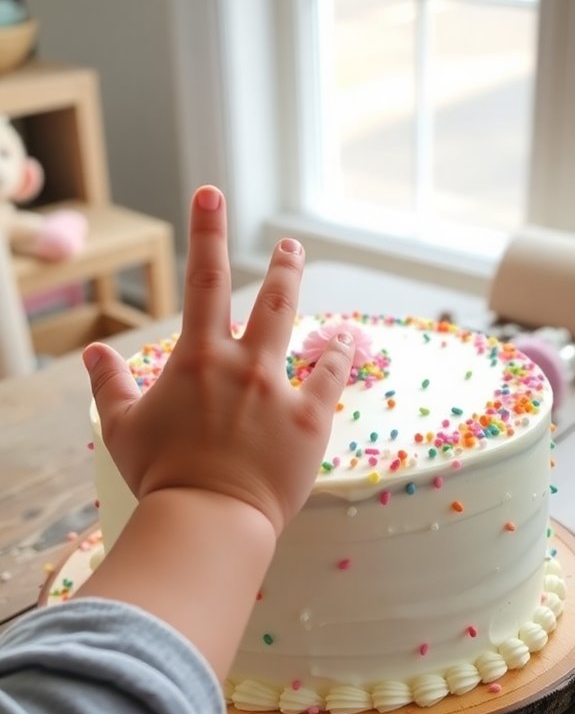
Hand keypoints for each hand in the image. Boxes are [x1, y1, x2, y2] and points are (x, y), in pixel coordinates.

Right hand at [84, 186, 353, 536]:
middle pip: (266, 297)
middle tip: (290, 244)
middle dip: (280, 263)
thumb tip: (90, 356)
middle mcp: (242, 364)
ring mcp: (280, 390)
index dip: (207, 231)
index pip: (202, 279)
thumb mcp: (121, 428)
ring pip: (297, 327)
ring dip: (304, 297)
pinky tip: (344, 339)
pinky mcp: (310, 421)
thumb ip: (109, 386)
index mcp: (197, 359)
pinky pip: (330, 377)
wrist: (208, 518)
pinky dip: (339, 355)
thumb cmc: (161, 474)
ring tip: (312, 280)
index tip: (212, 194)